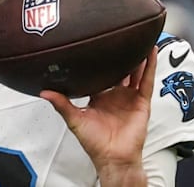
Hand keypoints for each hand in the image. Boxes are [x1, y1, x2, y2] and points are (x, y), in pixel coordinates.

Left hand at [40, 46, 157, 185]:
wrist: (113, 157)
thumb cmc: (95, 142)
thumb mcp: (74, 119)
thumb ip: (61, 104)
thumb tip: (44, 92)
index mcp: (99, 96)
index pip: (99, 73)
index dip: (98, 60)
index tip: (95, 45)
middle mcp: (115, 94)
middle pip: (119, 69)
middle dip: (119, 54)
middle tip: (116, 35)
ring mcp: (129, 97)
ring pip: (135, 71)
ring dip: (136, 56)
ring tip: (137, 36)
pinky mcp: (142, 102)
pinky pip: (147, 81)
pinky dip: (149, 66)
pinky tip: (150, 51)